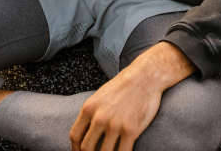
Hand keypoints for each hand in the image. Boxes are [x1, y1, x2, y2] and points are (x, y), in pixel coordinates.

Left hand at [69, 42, 194, 150]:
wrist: (145, 76)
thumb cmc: (124, 85)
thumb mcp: (100, 96)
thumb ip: (91, 113)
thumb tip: (86, 132)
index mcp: (89, 108)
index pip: (75, 136)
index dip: (75, 148)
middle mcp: (100, 118)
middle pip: (86, 148)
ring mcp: (115, 125)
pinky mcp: (131, 130)